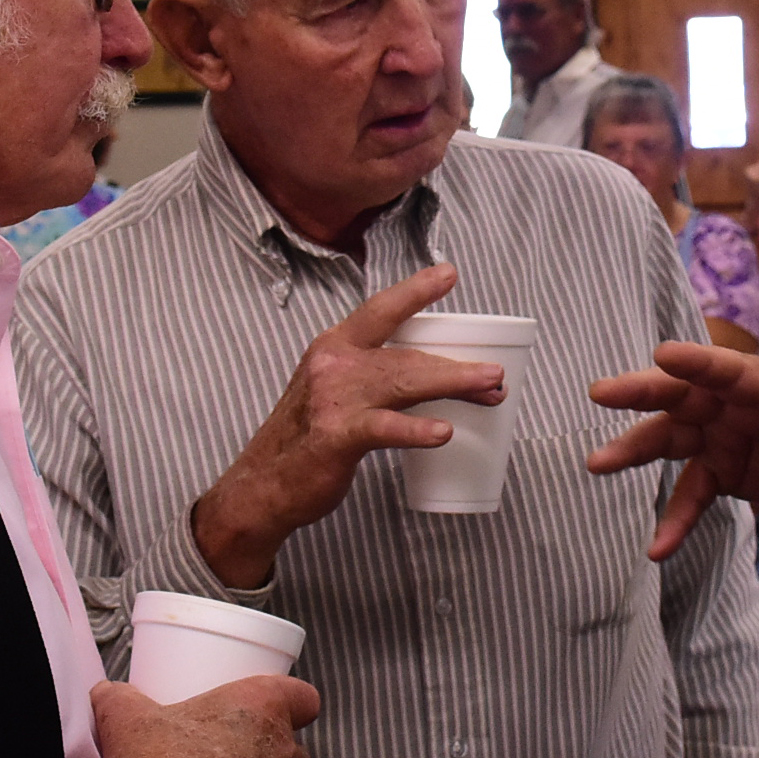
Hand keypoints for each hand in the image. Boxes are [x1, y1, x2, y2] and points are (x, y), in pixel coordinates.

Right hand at [192, 264, 504, 586]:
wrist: (264, 484)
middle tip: (495, 372)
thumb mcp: (331, 389)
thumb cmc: (307, 437)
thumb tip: (432, 378)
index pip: (380, 309)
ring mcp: (334, 399)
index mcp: (334, 346)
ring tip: (490, 388)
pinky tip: (443, 432)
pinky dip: (418, 430)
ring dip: (453, 385)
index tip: (449, 274)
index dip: (416, 290)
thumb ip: (370, 376)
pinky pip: (386, 428)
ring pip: (405, 383)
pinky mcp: (337, 436)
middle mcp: (334, 365)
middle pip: (406, 355)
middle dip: (454, 363)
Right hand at [589, 342, 758, 559]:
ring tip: (597, 464)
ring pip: (670, 439)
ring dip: (635, 450)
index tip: (663, 354)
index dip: (699, 363)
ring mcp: (722, 437)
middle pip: (683, 394)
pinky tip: (657, 548)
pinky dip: (674, 520)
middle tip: (601, 394)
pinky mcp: (720, 470)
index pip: (730, 372)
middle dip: (642, 392)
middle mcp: (734, 406)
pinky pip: (690, 493)